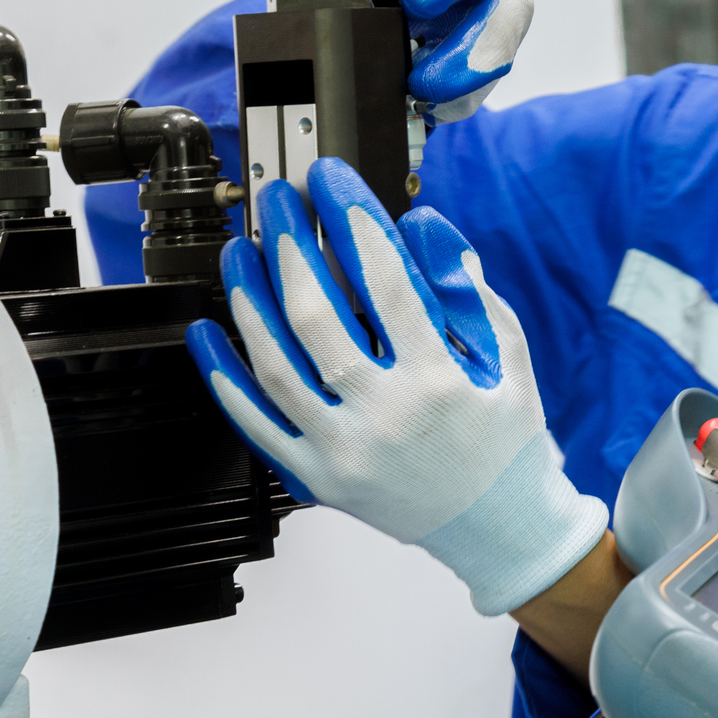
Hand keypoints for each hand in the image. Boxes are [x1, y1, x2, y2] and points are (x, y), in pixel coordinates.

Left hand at [185, 157, 604, 613]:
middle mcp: (385, 417)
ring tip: (239, 253)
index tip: (333, 185)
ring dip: (249, 300)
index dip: (352, 223)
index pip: (384, 283)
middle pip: (317, 318)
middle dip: (290, 247)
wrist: (501, 532)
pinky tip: (209, 333)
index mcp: (438, 381)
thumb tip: (424, 226)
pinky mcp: (319, 480)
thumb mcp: (507, 357)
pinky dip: (226, 378)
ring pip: (276, 367)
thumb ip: (467, 289)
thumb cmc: (506, 440)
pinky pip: (258, 425)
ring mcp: (344, 453)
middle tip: (277, 205)